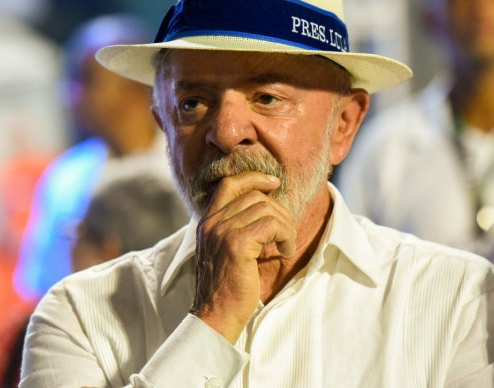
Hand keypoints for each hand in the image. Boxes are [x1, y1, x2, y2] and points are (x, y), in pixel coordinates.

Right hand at [190, 171, 295, 342]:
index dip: (254, 178)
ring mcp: (222, 231)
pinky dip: (286, 235)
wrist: (215, 315)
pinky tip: (286, 250)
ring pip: (266, 209)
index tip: (273, 182)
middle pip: (254, 196)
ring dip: (285, 225)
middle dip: (278, 210)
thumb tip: (265, 209)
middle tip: (286, 232)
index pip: (230, 184)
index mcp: (207, 221)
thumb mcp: (225, 251)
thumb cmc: (226, 287)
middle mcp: (212, 222)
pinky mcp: (237, 244)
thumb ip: (235, 228)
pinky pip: (272, 225)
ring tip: (286, 244)